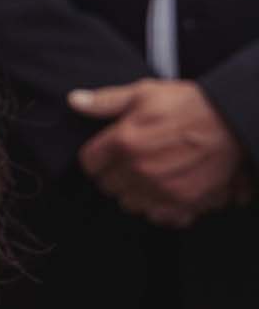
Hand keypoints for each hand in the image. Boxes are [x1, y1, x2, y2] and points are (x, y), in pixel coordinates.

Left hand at [70, 78, 247, 226]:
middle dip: (114, 174)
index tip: (107, 153)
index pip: (89, 163)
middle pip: (107, 185)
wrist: (233, 119)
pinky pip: (157, 215)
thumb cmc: (189, 104)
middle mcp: (139, 168)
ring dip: (135, 192)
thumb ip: (105, 101)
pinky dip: (159, 207)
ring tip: (149, 176)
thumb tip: (74, 100)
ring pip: (129, 203)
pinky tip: (165, 191)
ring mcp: (161, 188)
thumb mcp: (144, 93)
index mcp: (124, 141)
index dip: (97, 157)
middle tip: (131, 162)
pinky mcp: (183, 201)